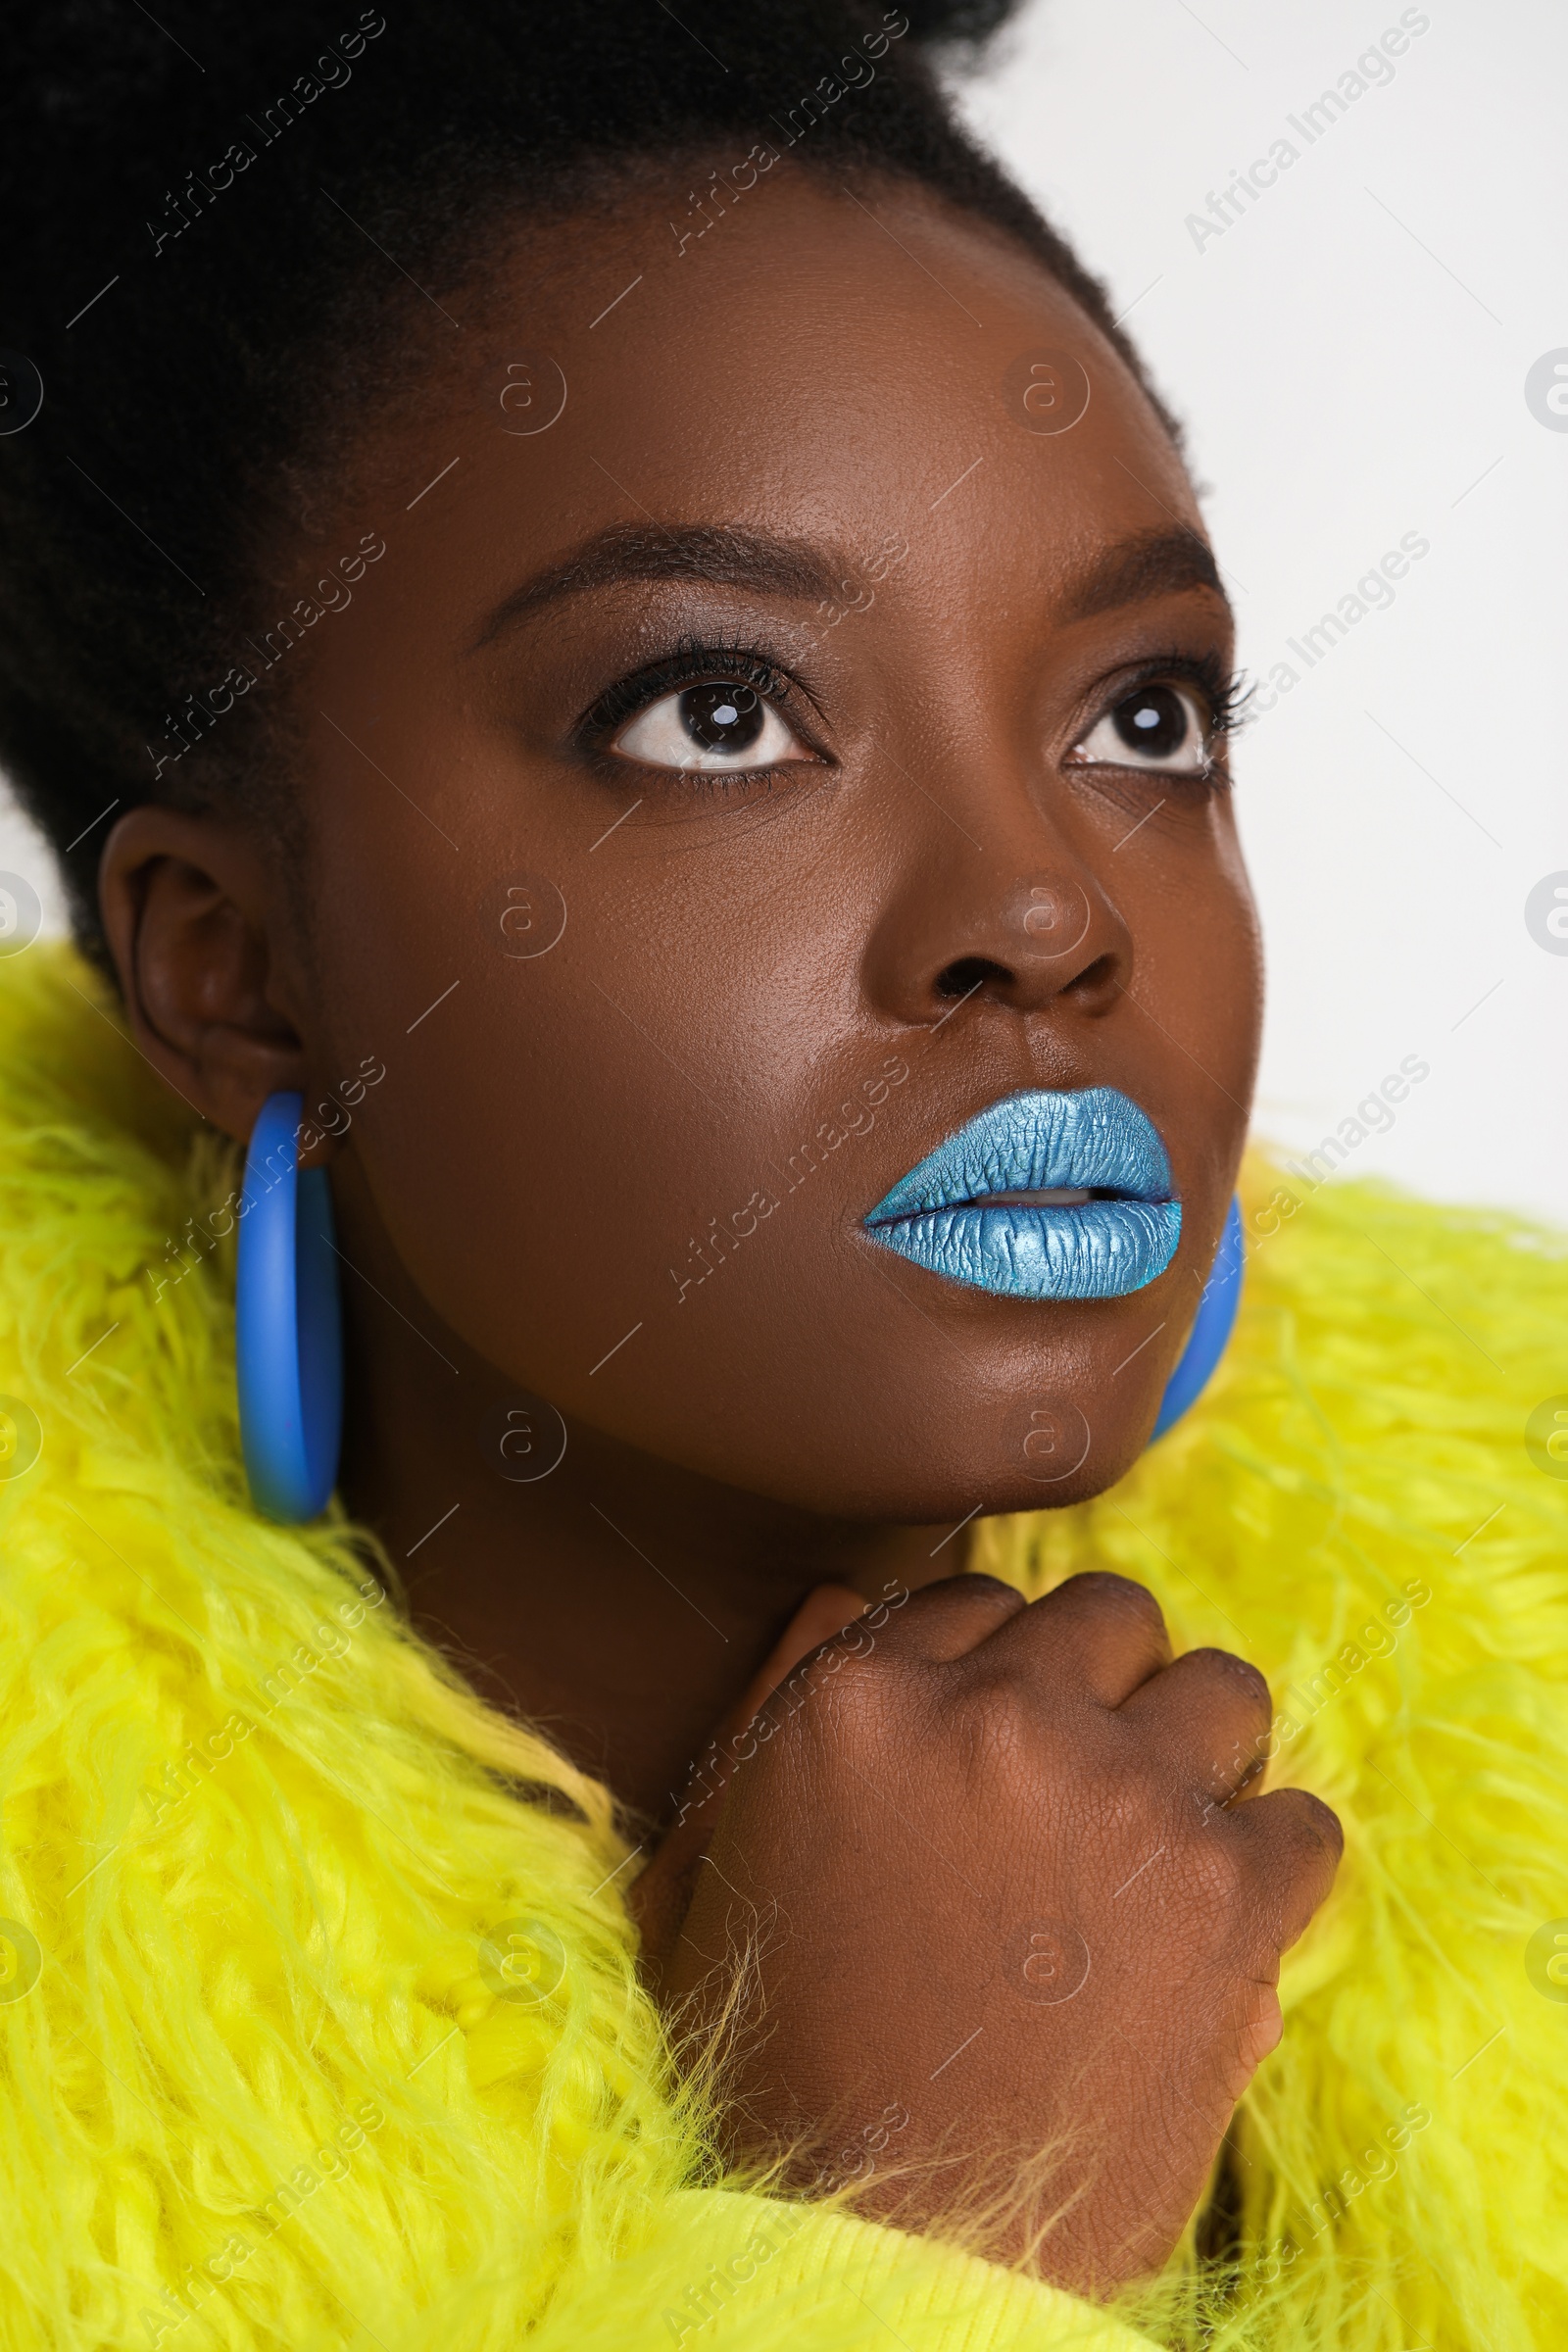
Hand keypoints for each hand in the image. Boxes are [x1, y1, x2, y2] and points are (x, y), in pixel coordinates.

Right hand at [632, 1570, 1340, 2296]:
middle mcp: (989, 1714)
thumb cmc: (781, 2070)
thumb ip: (795, 1729)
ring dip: (1206, 1760)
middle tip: (1105, 1778)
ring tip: (1176, 1842)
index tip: (1018, 1738)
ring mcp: (1112, 1791)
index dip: (1007, 1672)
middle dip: (1114, 1687)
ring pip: (1221, 1687)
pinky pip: (1305, 1822)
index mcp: (858, 1703)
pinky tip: (1232, 1925)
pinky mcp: (1217, 1888)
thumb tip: (866, 1620)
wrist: (873, 2238)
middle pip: (1108, 1616)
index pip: (977, 1604)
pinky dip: (1279, 1872)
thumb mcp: (724, 1869)